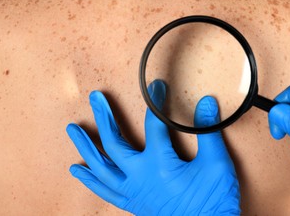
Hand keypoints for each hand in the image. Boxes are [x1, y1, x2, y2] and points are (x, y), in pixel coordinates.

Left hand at [67, 80, 240, 214]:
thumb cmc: (214, 200)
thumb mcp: (217, 163)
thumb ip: (208, 131)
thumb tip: (206, 102)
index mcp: (159, 164)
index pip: (154, 124)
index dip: (156, 102)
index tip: (157, 87)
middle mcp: (139, 177)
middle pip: (114, 143)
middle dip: (104, 117)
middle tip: (95, 98)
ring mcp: (133, 192)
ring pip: (100, 168)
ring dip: (86, 147)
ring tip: (73, 130)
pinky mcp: (133, 203)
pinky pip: (105, 191)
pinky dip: (90, 180)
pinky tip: (77, 170)